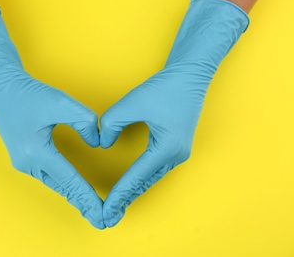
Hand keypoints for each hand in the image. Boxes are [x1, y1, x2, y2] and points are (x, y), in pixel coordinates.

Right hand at [0, 73, 104, 228]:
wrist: (1, 88)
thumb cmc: (29, 93)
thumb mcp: (62, 102)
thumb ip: (85, 122)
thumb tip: (96, 143)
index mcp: (36, 151)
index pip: (70, 180)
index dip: (88, 198)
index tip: (101, 214)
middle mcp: (27, 163)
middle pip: (62, 188)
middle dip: (83, 204)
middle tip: (101, 221)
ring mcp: (23, 163)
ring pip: (55, 184)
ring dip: (73, 196)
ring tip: (91, 209)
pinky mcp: (23, 158)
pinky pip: (48, 177)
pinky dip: (63, 186)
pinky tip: (73, 191)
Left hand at [100, 66, 204, 226]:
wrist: (190, 76)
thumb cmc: (164, 87)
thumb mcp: (131, 102)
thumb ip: (111, 124)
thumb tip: (103, 144)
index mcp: (167, 147)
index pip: (136, 177)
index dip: (119, 195)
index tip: (106, 210)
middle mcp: (176, 155)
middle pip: (145, 183)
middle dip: (125, 200)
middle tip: (108, 217)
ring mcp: (179, 153)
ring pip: (151, 179)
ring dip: (133, 192)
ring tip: (116, 205)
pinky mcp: (176, 148)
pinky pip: (155, 170)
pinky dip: (141, 180)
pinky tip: (130, 186)